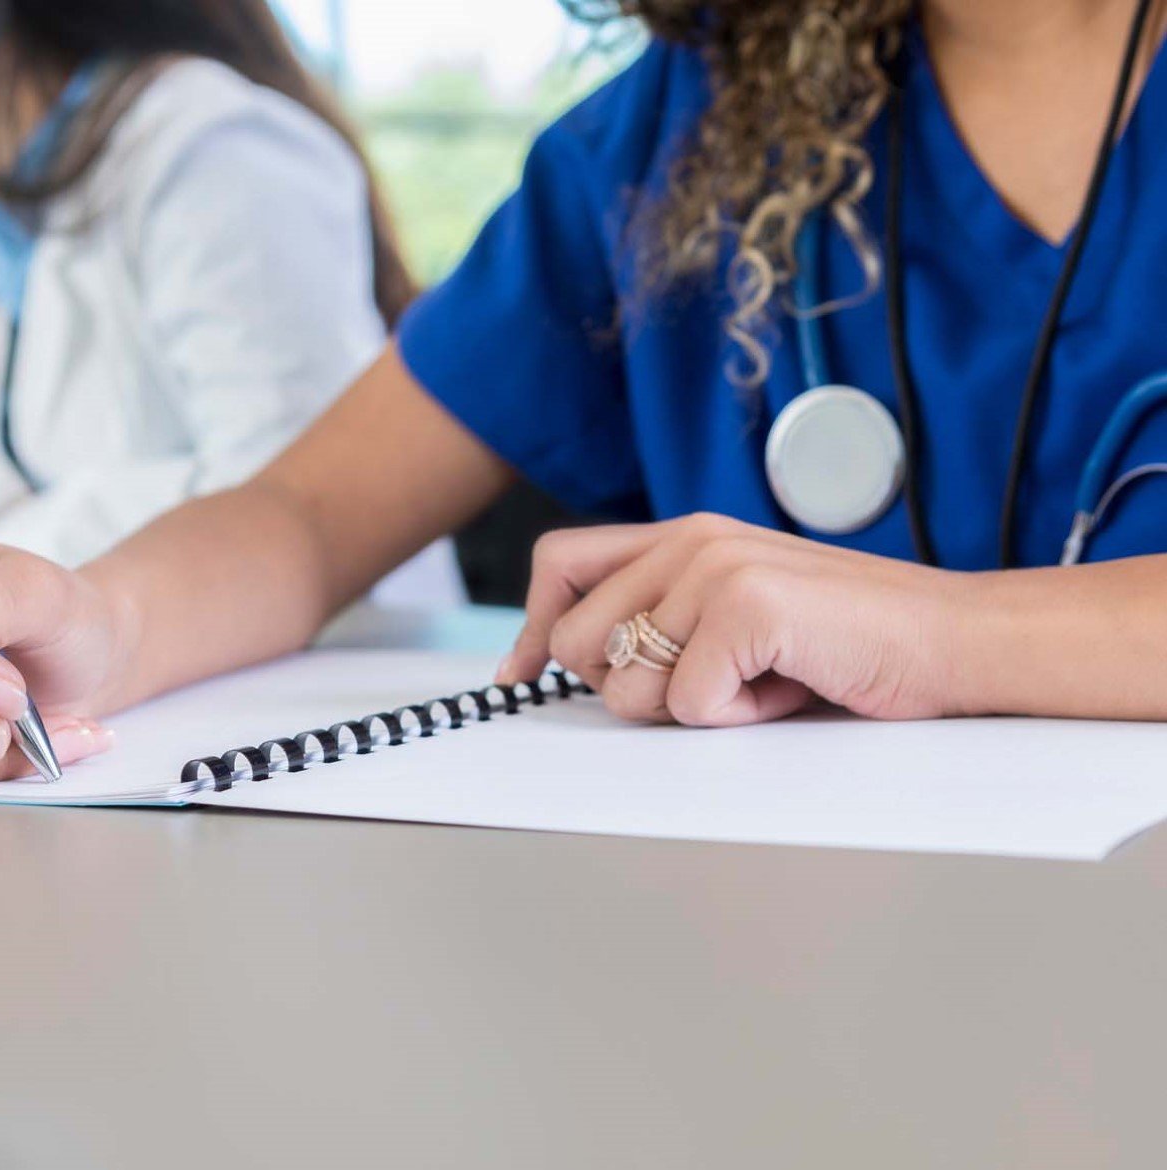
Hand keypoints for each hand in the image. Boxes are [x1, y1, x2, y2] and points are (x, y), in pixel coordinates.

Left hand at [496, 514, 979, 726]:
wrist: (952, 640)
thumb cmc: (846, 641)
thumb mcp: (737, 615)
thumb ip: (664, 617)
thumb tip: (569, 661)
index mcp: (683, 536)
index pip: (560, 564)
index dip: (531, 626)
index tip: (520, 676)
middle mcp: (689, 540)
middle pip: (574, 641)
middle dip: (625, 688)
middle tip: (706, 685)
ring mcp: (716, 568)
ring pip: (626, 685)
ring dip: (689, 708)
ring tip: (758, 680)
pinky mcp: (746, 607)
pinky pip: (688, 703)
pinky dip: (736, 718)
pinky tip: (786, 688)